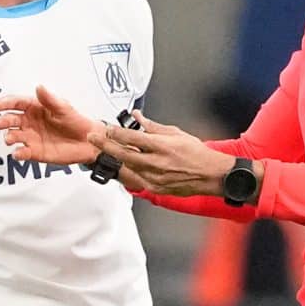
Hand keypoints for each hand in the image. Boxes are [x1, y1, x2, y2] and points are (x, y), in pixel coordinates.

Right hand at [0, 86, 103, 165]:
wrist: (88, 141)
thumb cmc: (76, 121)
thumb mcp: (64, 108)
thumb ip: (50, 99)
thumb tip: (39, 87)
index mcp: (35, 108)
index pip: (17, 103)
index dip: (6, 103)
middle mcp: (30, 122)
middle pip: (11, 119)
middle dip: (4, 120)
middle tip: (0, 123)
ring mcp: (31, 137)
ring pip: (14, 136)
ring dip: (9, 137)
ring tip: (10, 138)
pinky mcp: (35, 152)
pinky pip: (23, 152)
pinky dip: (19, 153)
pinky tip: (19, 153)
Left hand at [99, 116, 235, 197]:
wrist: (211, 175)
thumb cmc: (197, 154)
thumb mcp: (175, 133)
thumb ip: (153, 126)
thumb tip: (138, 116)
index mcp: (161, 146)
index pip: (131, 138)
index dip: (115, 132)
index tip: (106, 128)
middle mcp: (156, 163)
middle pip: (123, 154)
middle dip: (106, 145)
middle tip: (94, 138)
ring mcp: (155, 178)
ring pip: (127, 168)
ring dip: (114, 159)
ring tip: (104, 151)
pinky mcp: (156, 188)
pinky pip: (136, 179)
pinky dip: (128, 171)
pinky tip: (121, 166)